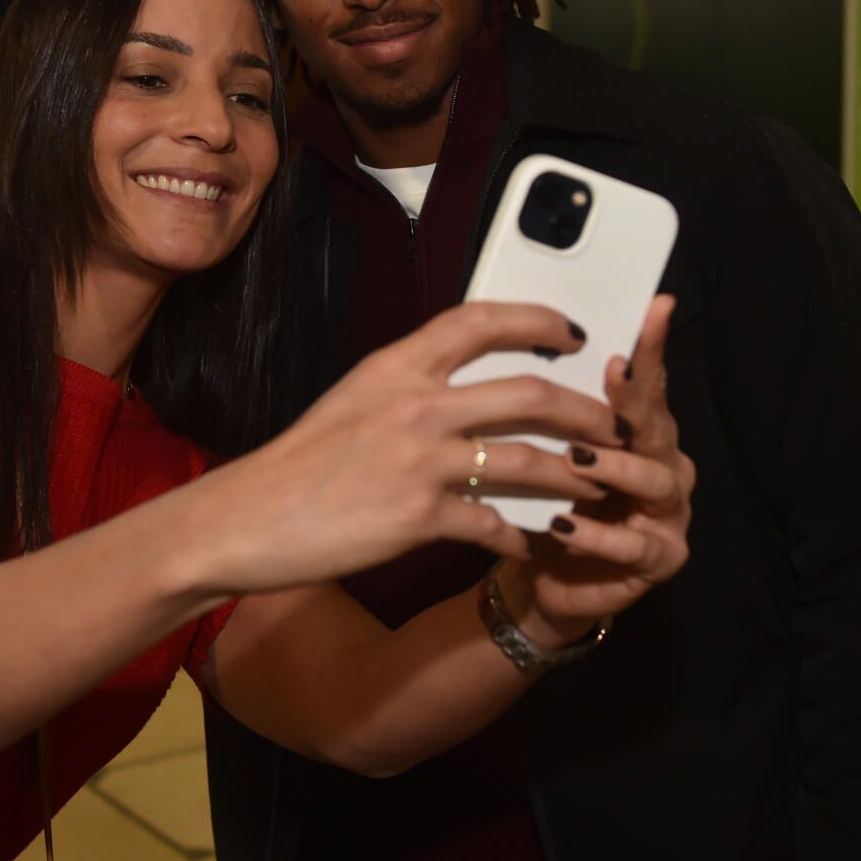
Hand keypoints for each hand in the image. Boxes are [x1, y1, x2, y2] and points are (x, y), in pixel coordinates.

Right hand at [192, 303, 621, 595]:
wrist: (247, 518)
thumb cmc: (298, 464)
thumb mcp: (352, 400)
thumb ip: (408, 385)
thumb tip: (461, 381)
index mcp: (395, 366)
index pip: (479, 320)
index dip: (537, 318)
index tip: (574, 330)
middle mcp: (414, 404)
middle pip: (528, 391)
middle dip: (585, 409)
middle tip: (613, 423)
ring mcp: (419, 462)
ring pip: (527, 459)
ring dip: (574, 474)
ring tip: (598, 483)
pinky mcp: (419, 518)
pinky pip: (494, 524)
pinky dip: (521, 535)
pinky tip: (532, 542)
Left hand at [504, 294, 692, 642]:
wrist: (545, 577)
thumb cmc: (547, 503)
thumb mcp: (544, 452)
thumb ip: (550, 410)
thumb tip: (525, 341)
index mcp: (641, 432)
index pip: (648, 382)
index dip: (651, 347)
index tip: (653, 307)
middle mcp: (666, 464)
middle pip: (658, 425)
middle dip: (636, 399)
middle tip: (614, 373)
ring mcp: (669, 513)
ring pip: (655, 481)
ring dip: (615, 468)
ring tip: (577, 460)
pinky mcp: (661, 559)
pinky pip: (634, 545)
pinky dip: (598, 535)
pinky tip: (564, 525)